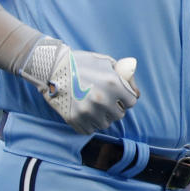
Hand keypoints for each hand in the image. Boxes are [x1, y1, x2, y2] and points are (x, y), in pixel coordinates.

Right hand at [19, 38, 139, 133]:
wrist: (53, 67)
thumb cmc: (82, 62)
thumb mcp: (106, 62)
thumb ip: (124, 77)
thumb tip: (136, 94)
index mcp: (113, 83)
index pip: (131, 102)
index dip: (126, 98)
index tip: (119, 95)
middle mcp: (102, 99)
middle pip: (119, 114)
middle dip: (115, 107)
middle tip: (104, 99)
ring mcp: (88, 111)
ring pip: (105, 124)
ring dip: (102, 116)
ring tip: (92, 104)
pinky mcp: (75, 119)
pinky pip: (90, 129)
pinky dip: (89, 123)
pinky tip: (83, 110)